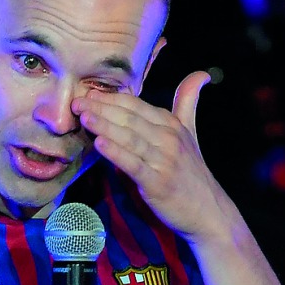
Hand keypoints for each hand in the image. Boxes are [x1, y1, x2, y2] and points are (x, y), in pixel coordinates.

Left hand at [72, 71, 228, 239]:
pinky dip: (116, 153)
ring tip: (84, 117)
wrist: (208, 211)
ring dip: (105, 126)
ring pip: (130, 138)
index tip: (88, 93)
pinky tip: (99, 144)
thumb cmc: (192, 172)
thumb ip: (188, 102)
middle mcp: (169, 138)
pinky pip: (133, 165)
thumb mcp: (192, 132)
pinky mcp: (158, 183)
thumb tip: (202, 73)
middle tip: (77, 102)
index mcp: (172, 124)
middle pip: (130, 118)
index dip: (111, 98)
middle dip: (102, 109)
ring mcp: (164, 160)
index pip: (136, 105)